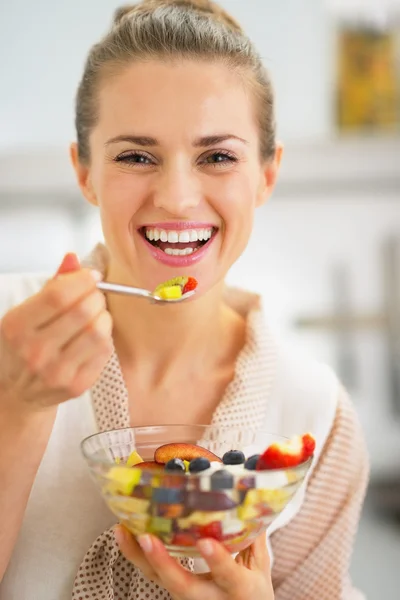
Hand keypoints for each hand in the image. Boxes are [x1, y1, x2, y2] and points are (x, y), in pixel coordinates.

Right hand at [0, 253, 112, 416]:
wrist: (16, 392)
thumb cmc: (22, 347)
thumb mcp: (26, 313)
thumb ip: (52, 285)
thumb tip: (73, 258)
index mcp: (17, 327)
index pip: (58, 296)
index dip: (82, 280)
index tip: (91, 276)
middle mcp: (34, 351)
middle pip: (82, 312)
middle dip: (96, 296)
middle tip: (94, 296)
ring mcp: (56, 372)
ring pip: (98, 332)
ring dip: (104, 316)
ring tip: (96, 316)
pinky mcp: (76, 386)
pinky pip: (105, 351)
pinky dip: (106, 337)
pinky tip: (94, 336)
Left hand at [115, 526, 273, 599]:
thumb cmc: (254, 592)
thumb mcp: (260, 566)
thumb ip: (254, 534)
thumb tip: (254, 496)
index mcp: (238, 588)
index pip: (228, 575)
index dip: (217, 559)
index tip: (205, 542)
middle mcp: (209, 597)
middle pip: (181, 585)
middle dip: (162, 562)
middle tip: (146, 538)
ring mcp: (188, 598)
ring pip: (158, 581)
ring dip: (137, 556)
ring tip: (122, 529)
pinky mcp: (174, 592)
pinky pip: (152, 576)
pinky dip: (136, 555)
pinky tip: (124, 533)